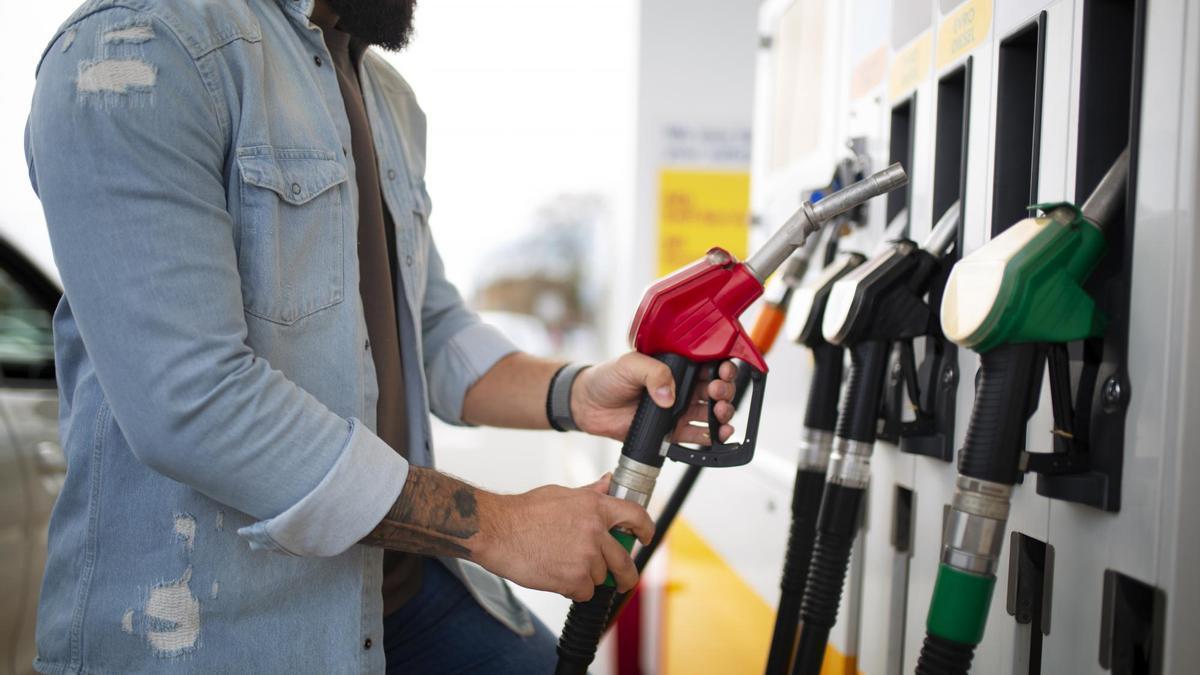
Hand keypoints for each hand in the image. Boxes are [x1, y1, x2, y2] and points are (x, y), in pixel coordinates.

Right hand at [474, 475, 653, 600]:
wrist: (497, 530)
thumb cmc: (523, 512)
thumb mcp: (561, 494)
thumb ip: (590, 493)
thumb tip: (608, 483)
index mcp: (595, 507)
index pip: (635, 516)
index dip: (645, 529)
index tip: (645, 537)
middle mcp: (595, 531)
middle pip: (625, 561)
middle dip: (626, 575)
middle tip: (623, 580)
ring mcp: (586, 557)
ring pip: (600, 577)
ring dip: (587, 578)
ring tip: (563, 564)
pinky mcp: (574, 579)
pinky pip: (584, 592)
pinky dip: (573, 589)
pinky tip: (556, 575)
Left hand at [570, 353, 737, 443]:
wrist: (588, 405)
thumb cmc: (608, 378)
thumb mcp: (630, 365)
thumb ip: (653, 373)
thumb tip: (669, 395)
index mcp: (677, 366)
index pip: (709, 364)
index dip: (723, 367)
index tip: (724, 370)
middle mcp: (682, 388)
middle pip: (717, 389)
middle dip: (725, 391)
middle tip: (717, 392)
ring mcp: (679, 411)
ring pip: (713, 413)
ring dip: (724, 414)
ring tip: (720, 414)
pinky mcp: (672, 432)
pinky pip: (698, 436)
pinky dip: (713, 437)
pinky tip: (719, 435)